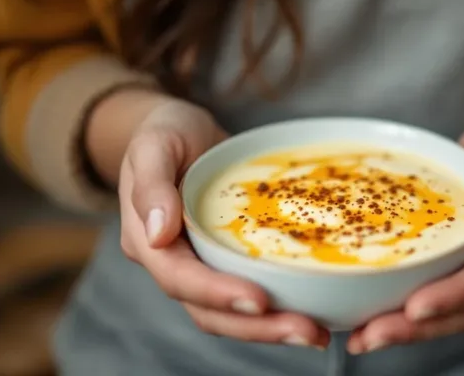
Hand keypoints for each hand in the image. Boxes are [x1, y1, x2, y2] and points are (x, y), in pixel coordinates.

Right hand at [117, 98, 327, 347]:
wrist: (180, 131)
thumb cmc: (166, 132)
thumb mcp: (154, 143)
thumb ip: (151, 185)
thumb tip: (157, 234)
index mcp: (147, 239)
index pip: (179, 278)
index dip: (217, 293)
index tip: (260, 300)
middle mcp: (173, 263)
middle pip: (208, 311)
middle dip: (257, 327)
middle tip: (308, 331)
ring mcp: (200, 266)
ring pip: (230, 313)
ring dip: (271, 327)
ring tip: (317, 331)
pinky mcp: (225, 262)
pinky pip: (248, 292)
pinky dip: (277, 308)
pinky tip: (314, 310)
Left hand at [347, 105, 463, 353]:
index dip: (455, 295)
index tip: (415, 307)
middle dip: (418, 327)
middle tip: (370, 336)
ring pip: (450, 312)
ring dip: (407, 329)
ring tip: (361, 338)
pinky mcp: (463, 264)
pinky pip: (438, 295)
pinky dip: (406, 312)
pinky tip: (370, 317)